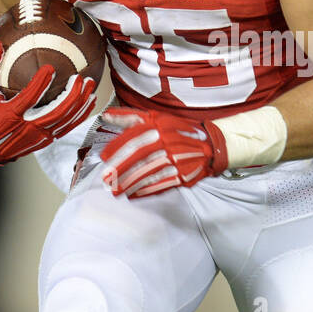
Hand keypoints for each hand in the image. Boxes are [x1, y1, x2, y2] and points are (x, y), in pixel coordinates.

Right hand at [0, 41, 97, 165]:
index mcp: (9, 115)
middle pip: (56, 112)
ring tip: (90, 85)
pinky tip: (90, 101)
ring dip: (80, 103)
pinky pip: (67, 127)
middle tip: (80, 78)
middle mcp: (26, 128)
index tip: (50, 68)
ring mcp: (38, 136)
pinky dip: (80, 114)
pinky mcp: (45, 141)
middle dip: (71, 95)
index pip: (28, 98)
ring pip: (65, 120)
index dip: (40, 83)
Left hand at [98, 108, 228, 197]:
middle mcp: (168, 143)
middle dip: (121, 169)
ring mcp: (177, 160)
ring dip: (131, 183)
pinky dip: (147, 190)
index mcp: (160, 127)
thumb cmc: (177, 130)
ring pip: (150, 172)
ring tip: (116, 190)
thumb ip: (129, 118)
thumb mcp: (155, 118)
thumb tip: (105, 117)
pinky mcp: (184, 175)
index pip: (135, 137)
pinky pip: (163, 183)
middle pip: (140, 157)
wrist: (209, 143)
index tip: (103, 157)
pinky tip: (134, 194)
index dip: (117, 148)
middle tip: (106, 178)